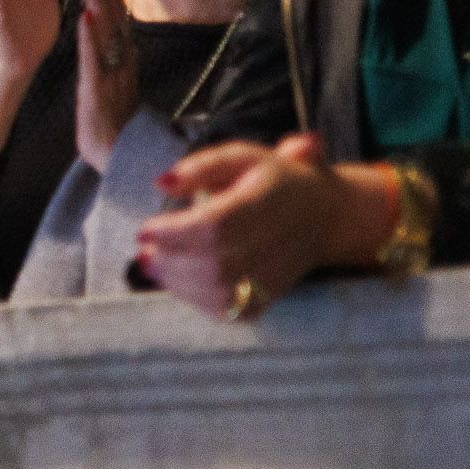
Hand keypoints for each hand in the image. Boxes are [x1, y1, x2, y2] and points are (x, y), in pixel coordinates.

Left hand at [72, 0, 138, 171]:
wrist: (119, 158)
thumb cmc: (114, 119)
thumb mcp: (114, 77)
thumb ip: (112, 51)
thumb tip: (109, 24)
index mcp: (121, 55)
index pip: (115, 14)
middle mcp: (120, 60)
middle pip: (113, 14)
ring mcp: (112, 75)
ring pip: (106, 31)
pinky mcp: (99, 93)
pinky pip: (95, 62)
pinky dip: (91, 39)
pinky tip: (86, 18)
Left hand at [133, 134, 397, 317]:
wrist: (325, 217)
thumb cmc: (274, 182)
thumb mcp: (242, 157)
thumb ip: (201, 167)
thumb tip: (161, 183)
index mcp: (267, 203)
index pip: (217, 227)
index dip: (176, 233)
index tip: (145, 230)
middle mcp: (275, 244)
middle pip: (214, 264)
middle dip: (170, 261)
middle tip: (144, 251)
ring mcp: (273, 277)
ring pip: (219, 292)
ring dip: (176, 282)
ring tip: (152, 264)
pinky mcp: (267, 299)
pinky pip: (227, 310)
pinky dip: (195, 299)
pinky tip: (178, 280)